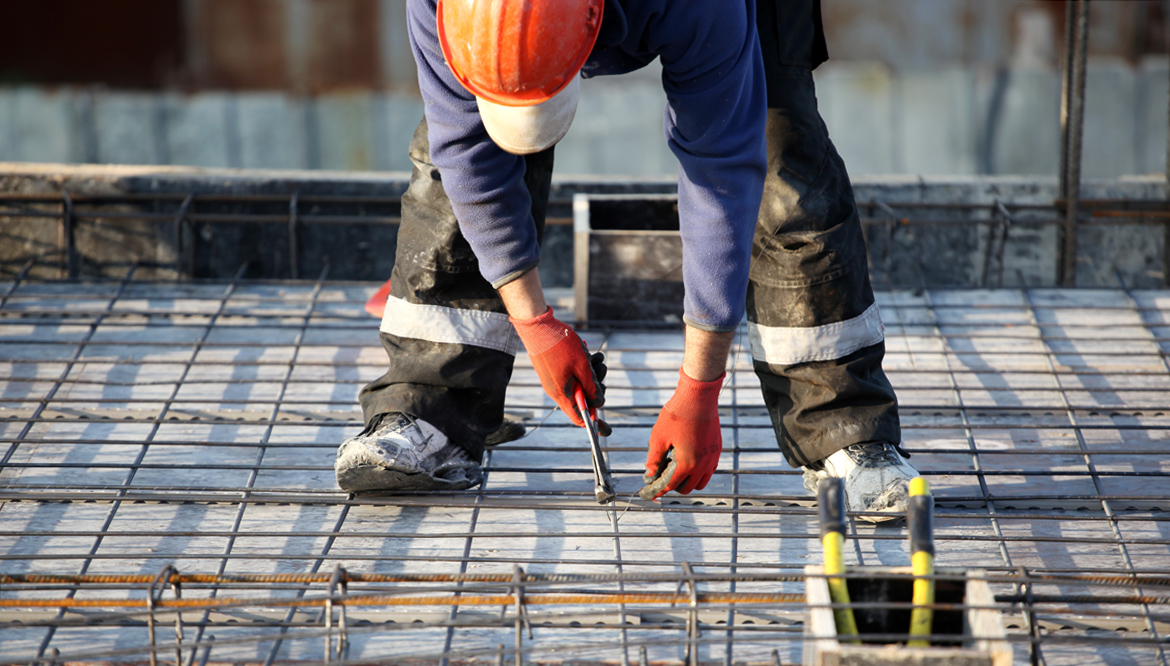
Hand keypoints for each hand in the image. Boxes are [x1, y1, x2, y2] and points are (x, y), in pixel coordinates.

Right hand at [511, 307, 608, 431]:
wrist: (537, 325)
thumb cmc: (560, 344)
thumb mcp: (583, 366)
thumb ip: (592, 387)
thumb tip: (599, 402)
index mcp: (562, 394)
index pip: (579, 418)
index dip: (594, 421)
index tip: (605, 419)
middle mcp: (556, 391)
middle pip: (581, 400)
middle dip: (595, 388)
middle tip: (600, 372)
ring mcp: (553, 380)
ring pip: (578, 384)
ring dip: (590, 373)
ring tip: (596, 358)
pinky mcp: (553, 370)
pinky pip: (571, 374)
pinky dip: (581, 366)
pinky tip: (586, 352)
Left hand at [643, 368, 722, 497]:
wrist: (698, 397)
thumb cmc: (677, 415)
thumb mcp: (659, 437)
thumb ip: (654, 458)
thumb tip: (649, 473)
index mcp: (687, 463)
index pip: (671, 485)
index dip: (658, 490)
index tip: (650, 492)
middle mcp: (702, 464)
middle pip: (687, 488)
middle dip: (673, 486)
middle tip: (662, 477)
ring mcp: (712, 457)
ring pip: (701, 482)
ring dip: (688, 481)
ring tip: (676, 470)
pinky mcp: (716, 449)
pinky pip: (709, 470)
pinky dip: (698, 471)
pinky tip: (688, 460)